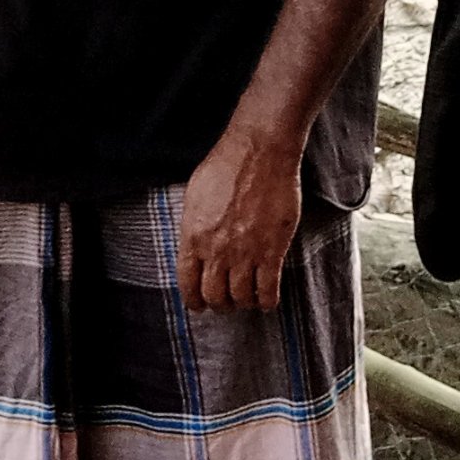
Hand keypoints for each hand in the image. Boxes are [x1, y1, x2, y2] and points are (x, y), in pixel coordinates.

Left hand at [172, 126, 302, 312]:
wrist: (259, 153)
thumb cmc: (226, 167)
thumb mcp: (194, 197)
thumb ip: (192, 227)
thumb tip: (192, 248)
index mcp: (193, 237)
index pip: (188, 284)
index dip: (193, 301)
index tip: (199, 306)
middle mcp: (217, 251)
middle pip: (215, 296)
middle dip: (220, 305)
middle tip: (227, 303)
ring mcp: (245, 253)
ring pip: (241, 297)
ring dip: (244, 303)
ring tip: (247, 299)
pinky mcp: (272, 250)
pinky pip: (268, 290)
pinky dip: (267, 301)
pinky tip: (267, 299)